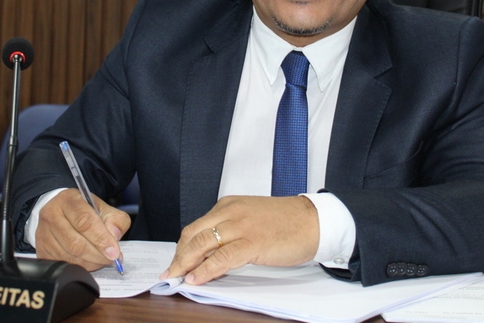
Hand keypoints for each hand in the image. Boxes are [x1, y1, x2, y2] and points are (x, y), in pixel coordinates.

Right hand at [35, 188, 130, 270]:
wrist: (60, 212)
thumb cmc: (83, 210)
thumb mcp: (102, 207)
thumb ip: (115, 219)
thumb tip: (114, 236)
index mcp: (68, 200)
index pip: (84, 221)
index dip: (101, 239)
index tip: (114, 251)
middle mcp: (51, 216)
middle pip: (76, 243)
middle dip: (98, 255)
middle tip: (112, 259)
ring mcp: (43, 234)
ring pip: (70, 256)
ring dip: (91, 263)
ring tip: (103, 260)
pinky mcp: (42, 250)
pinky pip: (63, 264)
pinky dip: (81, 267)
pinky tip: (90, 262)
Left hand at [161, 195, 318, 284]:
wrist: (314, 220)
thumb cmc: (286, 222)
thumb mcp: (251, 219)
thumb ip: (230, 231)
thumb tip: (211, 253)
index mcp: (229, 205)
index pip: (196, 227)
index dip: (182, 247)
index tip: (176, 261)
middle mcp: (230, 212)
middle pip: (193, 235)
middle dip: (178, 257)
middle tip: (169, 273)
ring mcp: (241, 226)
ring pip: (202, 244)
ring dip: (185, 264)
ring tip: (176, 278)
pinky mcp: (252, 242)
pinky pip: (221, 258)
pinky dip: (205, 270)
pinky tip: (196, 278)